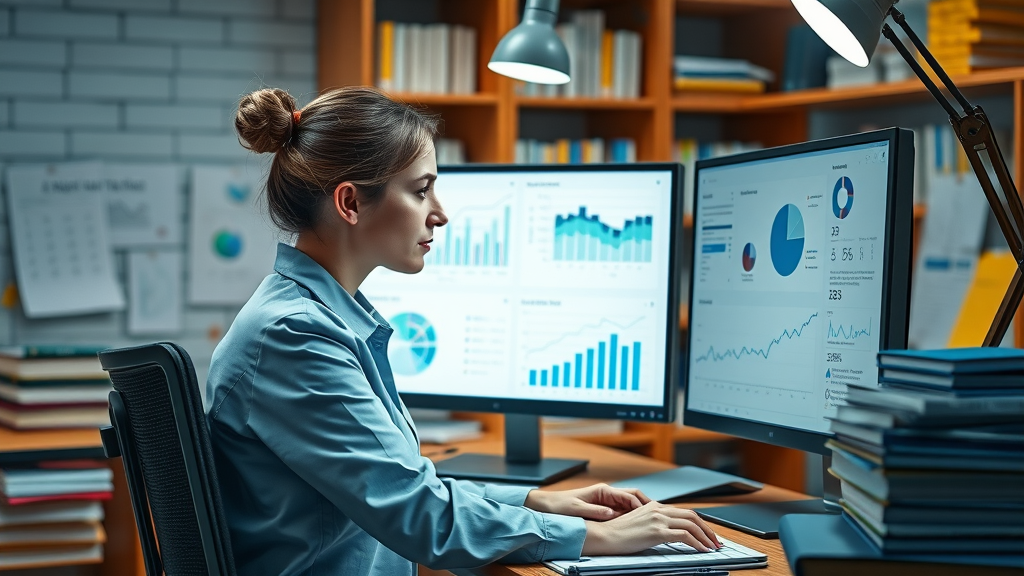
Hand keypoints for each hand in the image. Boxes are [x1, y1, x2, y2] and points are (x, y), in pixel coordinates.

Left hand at [524, 483, 649, 520]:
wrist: (546, 506)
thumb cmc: (560, 506)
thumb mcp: (578, 509)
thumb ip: (596, 511)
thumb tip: (612, 514)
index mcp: (603, 491)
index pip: (629, 496)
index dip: (642, 506)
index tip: (650, 515)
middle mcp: (606, 494)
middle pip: (633, 498)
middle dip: (645, 507)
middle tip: (657, 518)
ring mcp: (605, 501)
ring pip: (628, 506)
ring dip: (638, 513)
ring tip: (650, 524)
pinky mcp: (602, 509)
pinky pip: (620, 512)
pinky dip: (629, 518)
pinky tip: (634, 527)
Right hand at [581, 501, 722, 555]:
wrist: (604, 536)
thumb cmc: (617, 534)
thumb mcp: (638, 524)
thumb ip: (653, 523)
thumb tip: (669, 533)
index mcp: (653, 506)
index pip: (683, 512)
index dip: (699, 523)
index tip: (706, 533)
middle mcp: (657, 509)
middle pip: (692, 516)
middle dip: (707, 529)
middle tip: (715, 540)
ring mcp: (658, 519)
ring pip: (691, 524)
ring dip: (705, 537)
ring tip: (712, 547)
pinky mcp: (657, 531)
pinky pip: (685, 536)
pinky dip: (697, 543)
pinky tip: (701, 550)